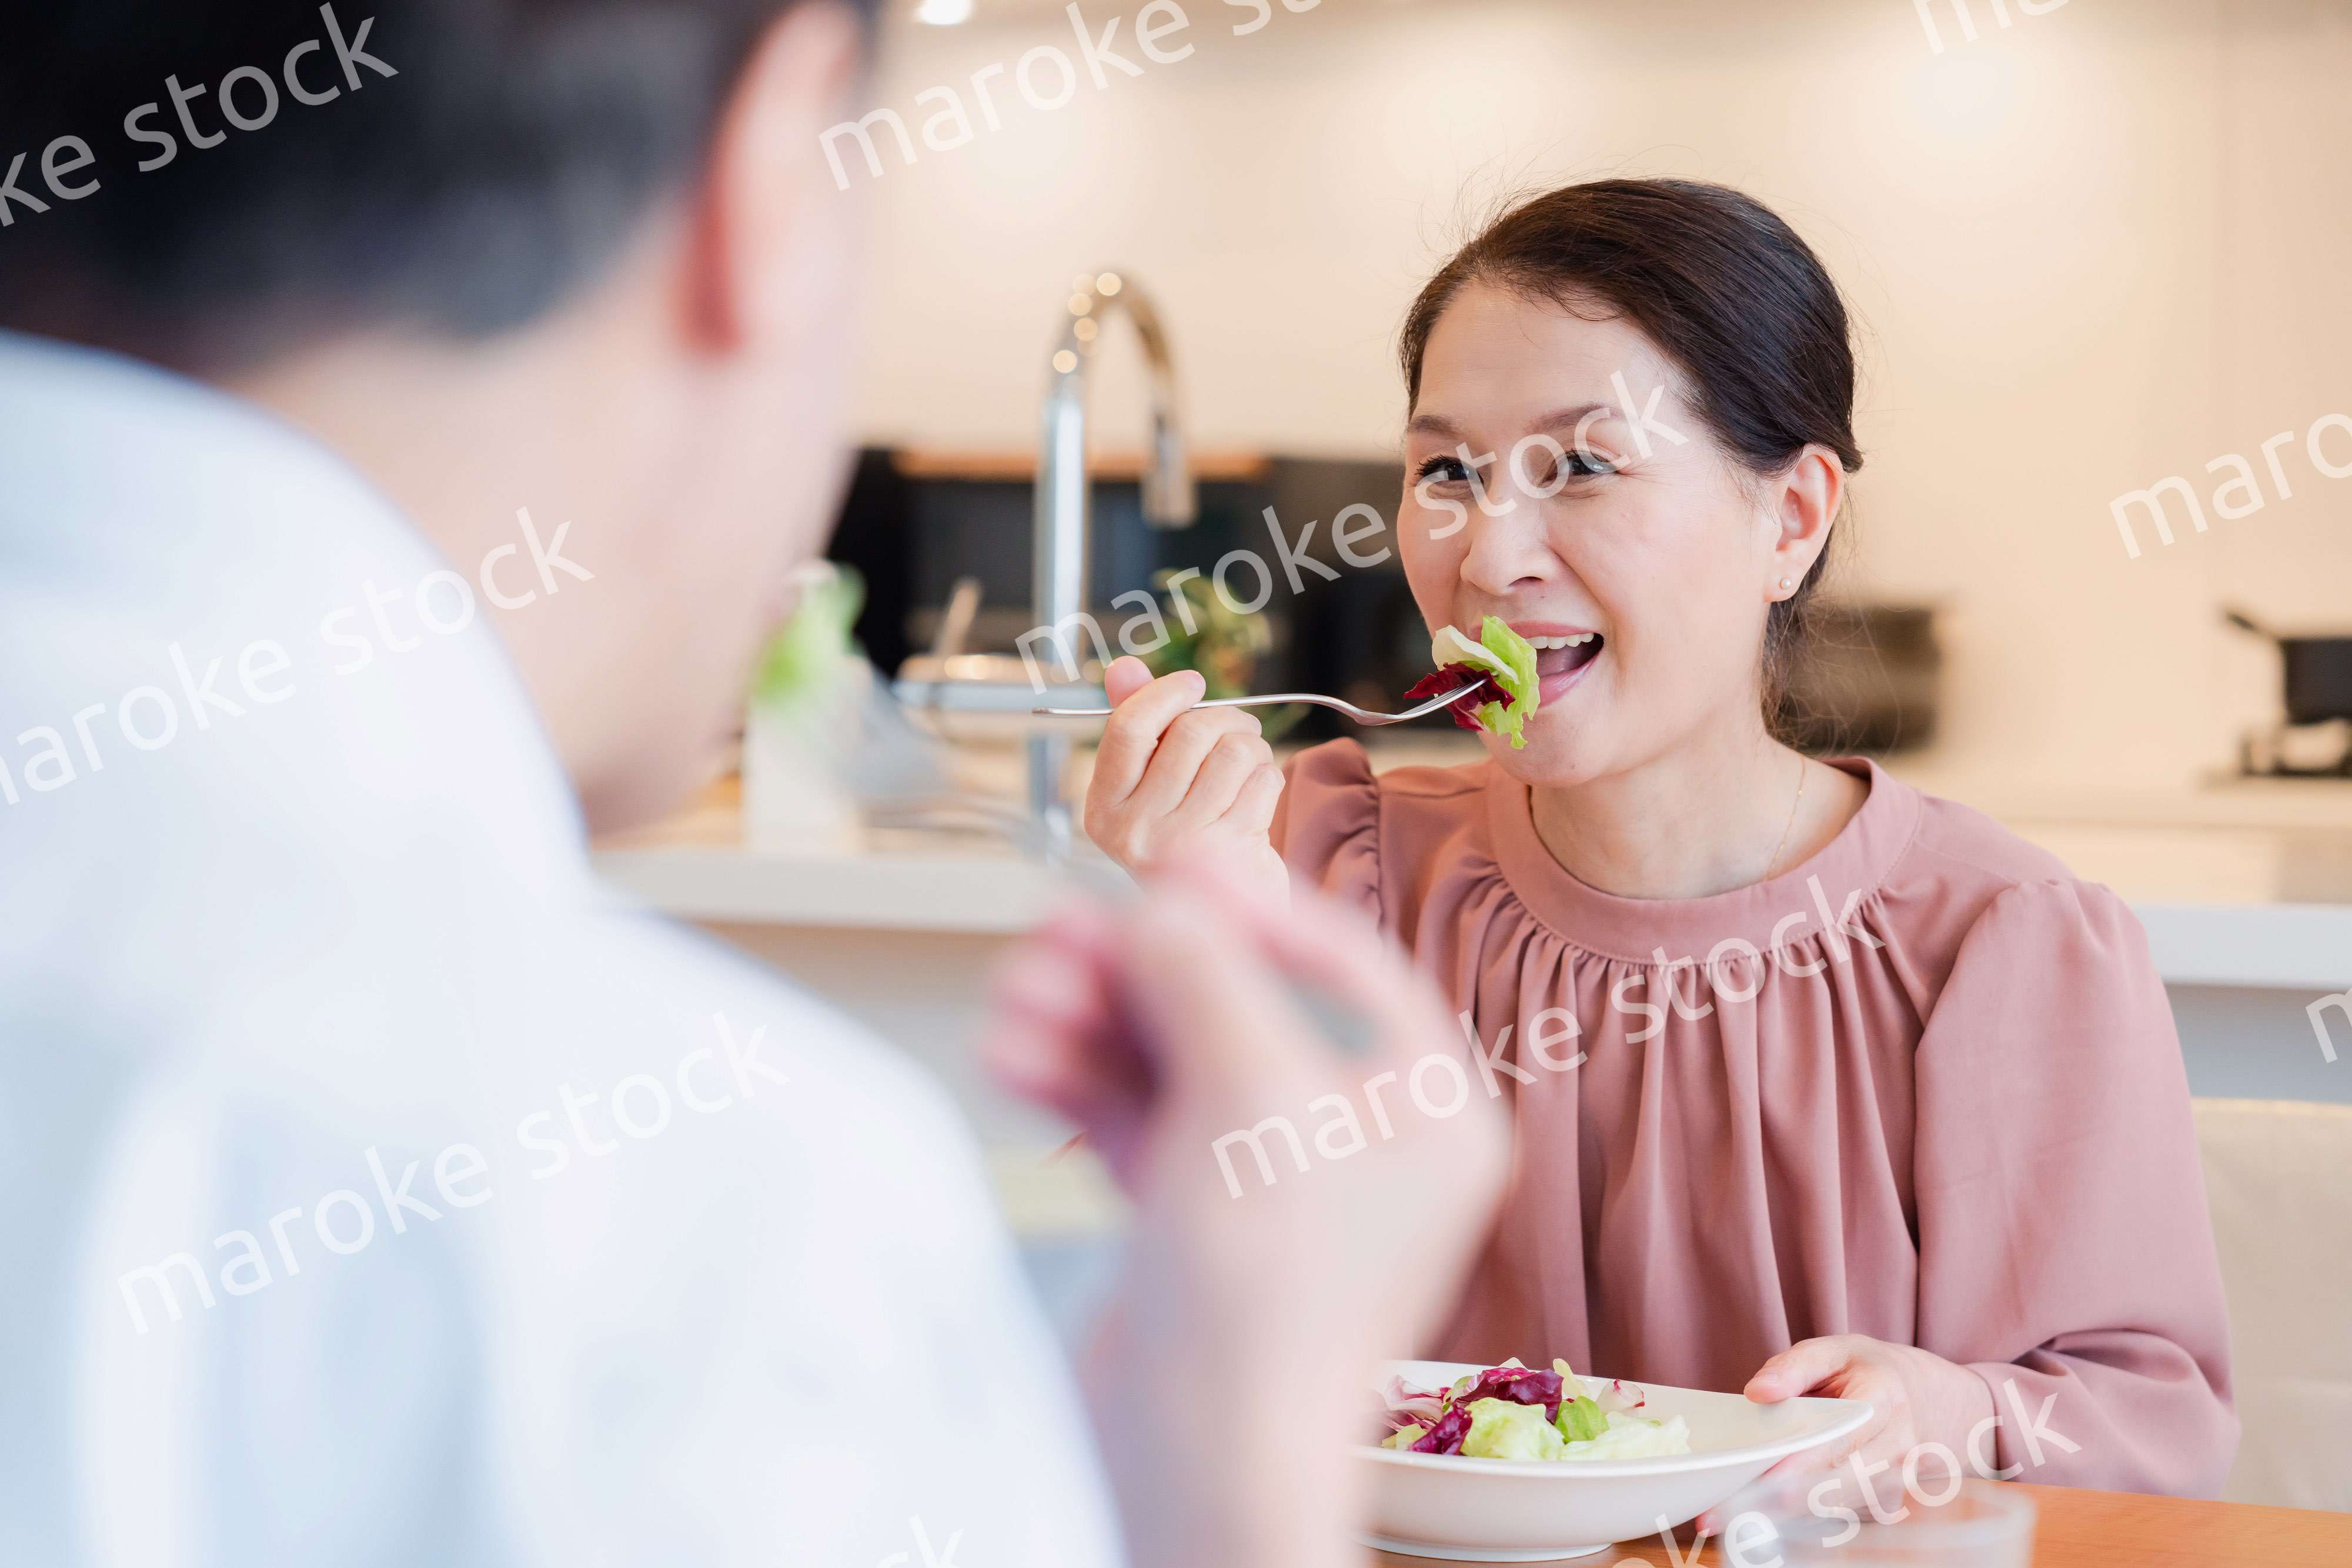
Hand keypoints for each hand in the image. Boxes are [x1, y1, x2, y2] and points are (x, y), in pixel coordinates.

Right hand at [981, 847, 1508, 1567]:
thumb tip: (1169, 900)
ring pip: (1172, 1062)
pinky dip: (1075, 1083)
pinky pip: (1135, 1122)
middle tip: (1059, 931)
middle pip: (1238, 1007)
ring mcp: (1271, 1186)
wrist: (1201, 1466)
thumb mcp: (1246, 1098)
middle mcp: (1356, 1143)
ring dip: (1088, 1020)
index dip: (1248, 906)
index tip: (1171, 863)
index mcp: (1424, 1111)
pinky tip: (1015, 1051)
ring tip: (1017, 993)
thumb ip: (1205, 978)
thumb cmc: (1266, 1303)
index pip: (1341, 965)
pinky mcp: (1196, 1224)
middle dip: (1138, 969)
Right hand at [1081, 656, 1286, 896]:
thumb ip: (1134, 725)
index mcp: (1103, 809)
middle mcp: (1134, 831)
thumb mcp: (1149, 787)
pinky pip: (1262, 782)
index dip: (1164, 694)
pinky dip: (1268, 778)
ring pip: (1233, 753)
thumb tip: (1122, 667)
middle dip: (1227, 720)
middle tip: (1238, 730)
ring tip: (1249, 763)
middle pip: (1189, 734)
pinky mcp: (1230, 854)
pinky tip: (1257, 796)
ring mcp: (1181, 845)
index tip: (1192, 683)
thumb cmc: (1184, 836)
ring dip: (1253, 748)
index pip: (1127, 729)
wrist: (1222, 914)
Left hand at [1694, 1334, 1994, 1538]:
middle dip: (1768, 1507)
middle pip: (1826, 1491)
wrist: (1944, 1403)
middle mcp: (1896, 1452)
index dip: (1777, 1475)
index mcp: (1882, 1404)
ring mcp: (1897, 1485)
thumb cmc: (1879, 1371)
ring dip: (1778, 1517)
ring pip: (1831, 1510)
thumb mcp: (1839, 1349)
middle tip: (1713, 1518)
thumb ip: (1794, 1366)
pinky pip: (1839, 1514)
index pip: (1824, 1449)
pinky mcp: (1888, 1504)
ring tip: (1725, 1519)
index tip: (1732, 1492)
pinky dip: (1800, 1515)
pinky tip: (1763, 1513)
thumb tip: (1756, 1392)